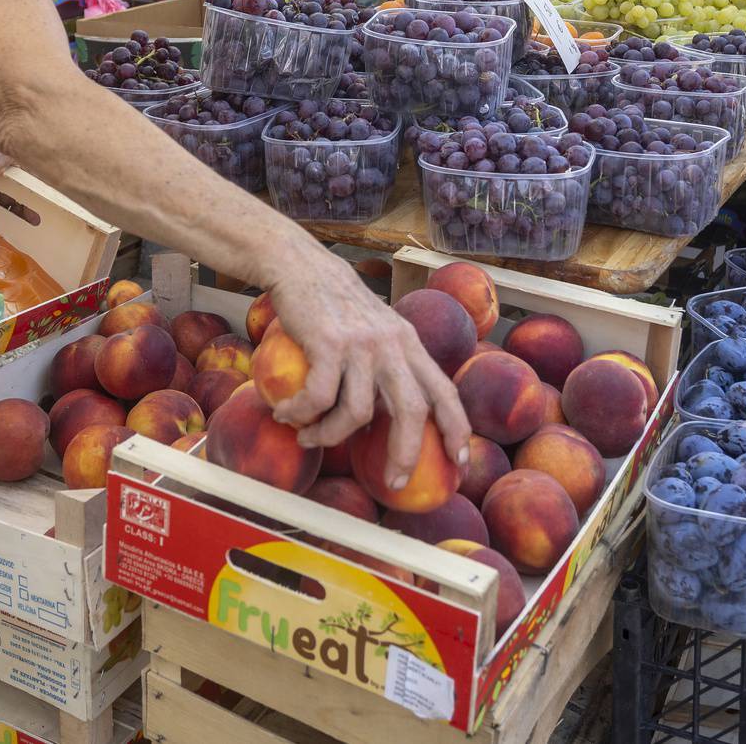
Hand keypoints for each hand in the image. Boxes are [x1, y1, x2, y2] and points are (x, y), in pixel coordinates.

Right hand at [267, 251, 470, 487]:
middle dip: (407, 453)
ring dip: (330, 435)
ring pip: (358, 412)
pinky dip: (301, 414)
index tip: (460, 462)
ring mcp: (361, 345)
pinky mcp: (328, 344)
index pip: (445, 391)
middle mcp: (392, 345)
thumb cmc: (337, 305)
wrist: (302, 265)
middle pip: (413, 410)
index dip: (457, 429)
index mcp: (409, 344)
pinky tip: (285, 415)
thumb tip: (387, 419)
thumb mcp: (377, 330)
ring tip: (308, 438)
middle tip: (395, 481)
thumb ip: (389, 366)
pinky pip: (319, 397)